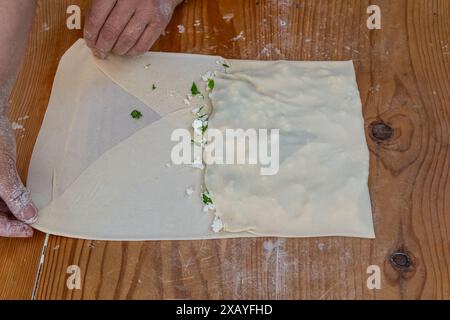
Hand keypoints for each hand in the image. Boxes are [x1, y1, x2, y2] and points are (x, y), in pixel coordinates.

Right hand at [0, 111, 36, 237]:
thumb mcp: (3, 171)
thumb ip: (14, 195)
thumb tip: (28, 216)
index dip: (9, 228)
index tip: (28, 230)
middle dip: (12, 220)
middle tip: (33, 223)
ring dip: (12, 211)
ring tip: (32, 212)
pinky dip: (11, 199)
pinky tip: (25, 199)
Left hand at [84, 0, 182, 58]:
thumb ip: (102, 6)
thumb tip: (92, 33)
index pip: (97, 16)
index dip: (91, 33)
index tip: (90, 42)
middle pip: (111, 30)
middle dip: (102, 46)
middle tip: (99, 52)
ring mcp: (148, 10)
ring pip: (127, 39)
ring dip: (117, 50)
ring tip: (113, 51)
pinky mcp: (160, 21)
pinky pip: (143, 44)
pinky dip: (132, 52)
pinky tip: (127, 50)